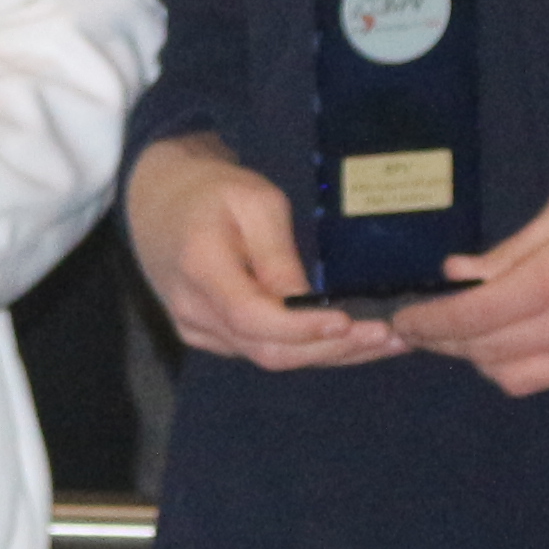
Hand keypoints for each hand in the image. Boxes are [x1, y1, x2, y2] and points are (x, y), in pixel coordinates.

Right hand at [127, 134, 404, 373]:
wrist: (160, 202)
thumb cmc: (213, 190)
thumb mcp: (253, 201)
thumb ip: (278, 256)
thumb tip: (311, 306)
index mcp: (201, 268)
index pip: (254, 317)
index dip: (303, 328)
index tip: (350, 322)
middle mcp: (195, 311)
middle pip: (268, 351)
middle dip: (332, 350)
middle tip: (389, 337)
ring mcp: (199, 330)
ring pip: (269, 358)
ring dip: (329, 355)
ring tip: (384, 343)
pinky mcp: (210, 336)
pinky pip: (262, 351)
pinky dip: (307, 349)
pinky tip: (348, 342)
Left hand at [388, 154, 548, 398]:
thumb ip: (516, 246)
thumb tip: (462, 272)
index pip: (470, 318)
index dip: (426, 324)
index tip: (402, 320)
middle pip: (484, 355)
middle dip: (445, 343)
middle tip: (423, 324)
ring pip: (515, 378)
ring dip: (482, 358)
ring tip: (468, 329)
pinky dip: (522, 362)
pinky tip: (518, 333)